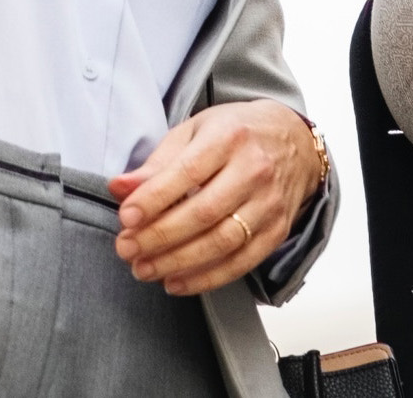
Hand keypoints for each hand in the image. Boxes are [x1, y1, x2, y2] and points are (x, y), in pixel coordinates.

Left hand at [110, 100, 322, 296]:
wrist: (293, 141)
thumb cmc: (236, 133)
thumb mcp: (195, 132)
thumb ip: (158, 163)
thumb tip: (119, 188)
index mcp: (230, 137)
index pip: (188, 171)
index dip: (154, 198)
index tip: (126, 217)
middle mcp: (254, 169)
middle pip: (204, 212)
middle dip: (159, 236)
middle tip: (127, 248)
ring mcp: (269, 203)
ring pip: (221, 242)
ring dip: (178, 262)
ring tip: (144, 268)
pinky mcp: (277, 231)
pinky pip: (241, 263)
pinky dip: (206, 279)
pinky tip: (176, 281)